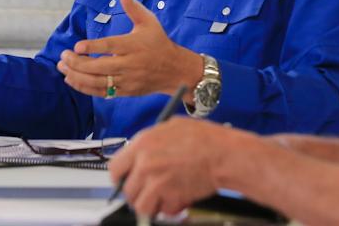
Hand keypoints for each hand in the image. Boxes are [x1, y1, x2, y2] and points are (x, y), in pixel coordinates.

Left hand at [56, 0, 203, 99]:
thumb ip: (133, 6)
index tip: (77, 46)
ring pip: (99, 82)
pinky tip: (72, 80)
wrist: (175, 70)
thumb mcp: (149, 21)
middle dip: (78, 63)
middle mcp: (130, 64)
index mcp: (134, 45)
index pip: (111, 46)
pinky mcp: (125, 91)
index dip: (93, 47)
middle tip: (63, 56)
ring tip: (62, 67)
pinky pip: (102, 93)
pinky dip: (85, 88)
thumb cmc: (159, 42)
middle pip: (100, 67)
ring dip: (77, 76)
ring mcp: (127, 80)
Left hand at [109, 117, 257, 216]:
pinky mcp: (168, 196)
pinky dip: (169, 210)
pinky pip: (161, 211)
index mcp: (142, 143)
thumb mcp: (172, 126)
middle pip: (127, 190)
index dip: (121, 177)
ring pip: (140, 204)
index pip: (115, 167)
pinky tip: (178, 200)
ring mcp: (154, 180)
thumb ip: (152, 140)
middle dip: (139, 193)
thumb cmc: (205, 139)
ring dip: (152, 204)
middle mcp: (144, 162)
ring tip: (165, 198)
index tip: (127, 181)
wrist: (223, 155)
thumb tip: (143, 151)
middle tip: (151, 192)